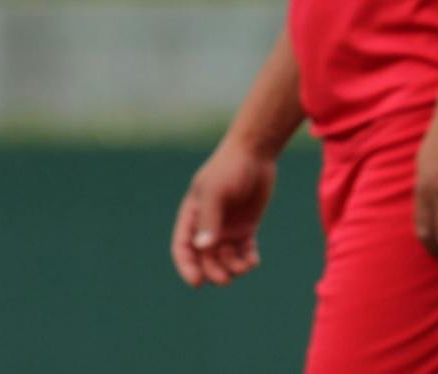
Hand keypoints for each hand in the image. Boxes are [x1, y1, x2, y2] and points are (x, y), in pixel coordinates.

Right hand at [171, 137, 277, 286]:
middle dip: (213, 272)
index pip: (183, 247)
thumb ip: (209, 220)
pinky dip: (248, 261)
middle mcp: (207, 225)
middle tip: (225, 278)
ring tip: (244, 265)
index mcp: (192, 215)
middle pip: (205, 259)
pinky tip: (253, 260)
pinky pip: (244, 253)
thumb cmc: (229, 168)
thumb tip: (203, 248)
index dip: (186, 266)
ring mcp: (227, 228)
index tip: (196, 282)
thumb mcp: (215, 192)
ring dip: (232, 268)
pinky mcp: (246, 228)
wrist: (255, 154)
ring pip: (225, 259)